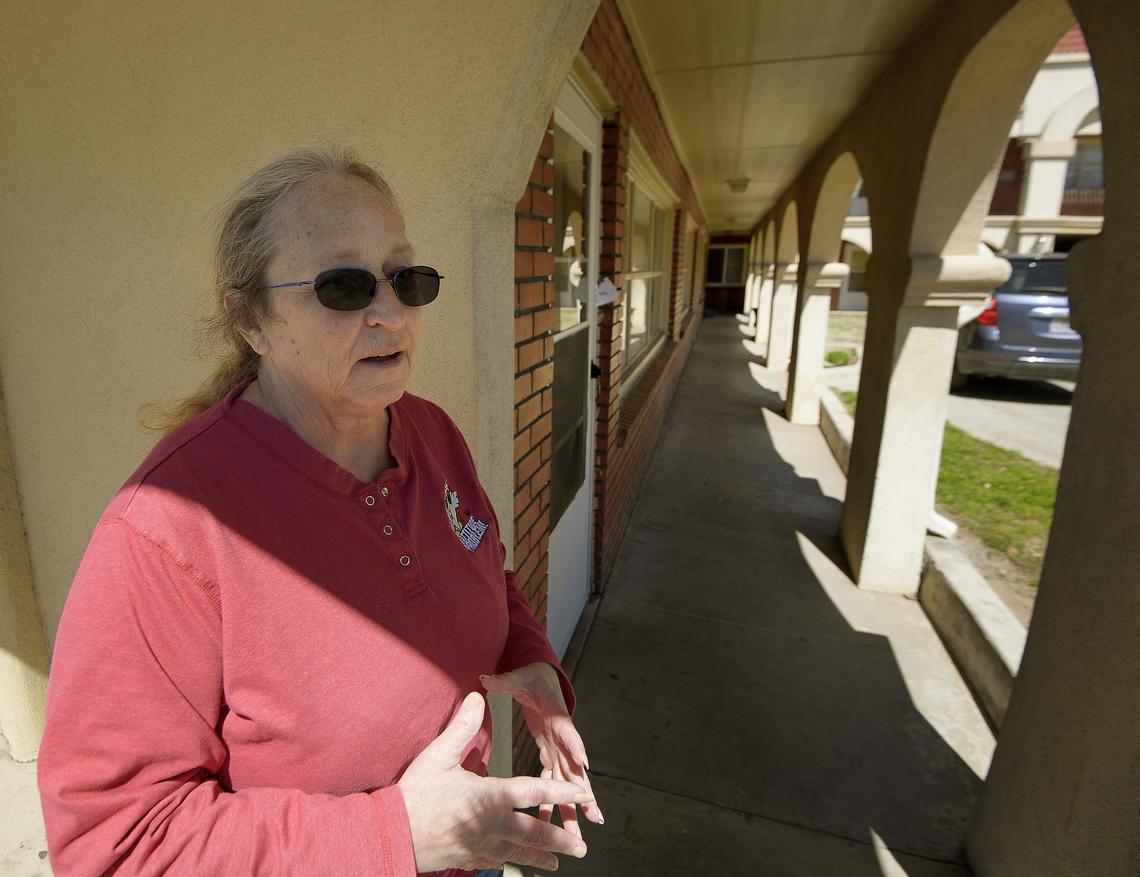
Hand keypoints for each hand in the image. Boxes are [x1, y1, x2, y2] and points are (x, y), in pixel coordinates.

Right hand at [397, 692, 591, 872]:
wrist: (394, 834)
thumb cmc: (416, 794)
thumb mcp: (438, 755)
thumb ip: (462, 726)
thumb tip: (477, 696)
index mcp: (490, 796)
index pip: (533, 792)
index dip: (559, 791)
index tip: (581, 794)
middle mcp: (492, 824)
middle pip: (534, 832)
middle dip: (560, 838)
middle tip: (582, 845)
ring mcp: (482, 845)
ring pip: (520, 853)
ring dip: (542, 856)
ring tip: (560, 861)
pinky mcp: (470, 858)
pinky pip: (497, 860)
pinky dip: (512, 860)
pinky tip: (518, 861)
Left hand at [481, 663, 603, 835]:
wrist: (542, 677)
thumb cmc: (532, 677)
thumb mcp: (519, 676)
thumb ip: (503, 680)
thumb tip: (484, 679)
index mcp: (556, 716)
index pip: (567, 731)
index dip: (575, 745)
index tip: (583, 763)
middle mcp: (562, 736)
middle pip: (575, 767)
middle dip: (583, 793)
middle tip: (594, 817)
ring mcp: (558, 746)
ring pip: (567, 780)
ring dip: (573, 807)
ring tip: (579, 834)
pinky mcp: (551, 752)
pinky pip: (555, 780)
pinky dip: (558, 801)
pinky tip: (558, 823)